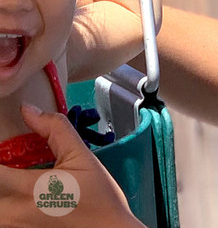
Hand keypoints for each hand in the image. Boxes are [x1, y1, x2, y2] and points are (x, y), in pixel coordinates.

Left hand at [0, 104, 144, 227]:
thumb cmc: (99, 198)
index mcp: (29, 190)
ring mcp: (13, 226)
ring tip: (16, 169)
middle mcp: (13, 213)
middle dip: (1, 168)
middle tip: (12, 156)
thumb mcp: (82, 157)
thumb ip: (55, 130)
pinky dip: (5, 198)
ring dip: (2, 184)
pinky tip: (20, 189)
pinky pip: (1, 213)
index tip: (4, 144)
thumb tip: (28, 110)